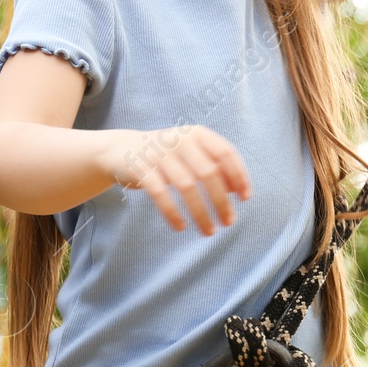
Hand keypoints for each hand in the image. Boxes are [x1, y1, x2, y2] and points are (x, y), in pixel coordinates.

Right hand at [101, 125, 252, 235]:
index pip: (225, 153)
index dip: (238, 175)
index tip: (245, 198)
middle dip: (221, 201)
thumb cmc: (167, 156)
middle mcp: (180, 140)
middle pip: (208, 173)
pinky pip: (160, 194)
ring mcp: (159, 153)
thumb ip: (214, 166)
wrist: (122, 150)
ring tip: (209, 232)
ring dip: (201, 212)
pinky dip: (172, 212)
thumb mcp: (192, 154)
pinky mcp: (140, 168)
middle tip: (229, 222)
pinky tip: (181, 227)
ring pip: (186, 186)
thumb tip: (237, 191)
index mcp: (197, 134)